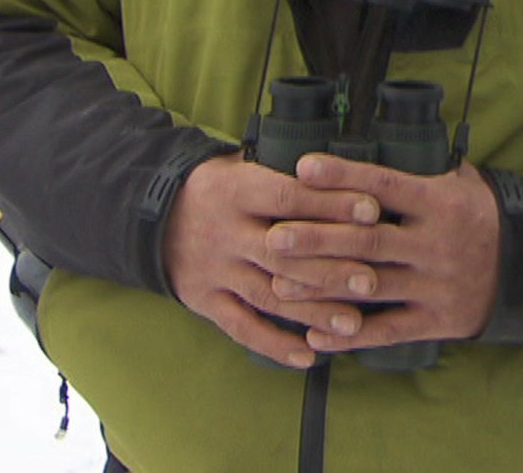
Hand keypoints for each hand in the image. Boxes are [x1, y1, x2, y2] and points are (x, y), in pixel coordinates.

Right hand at [162, 153, 384, 367]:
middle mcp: (225, 233)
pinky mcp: (204, 301)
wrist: (149, 215)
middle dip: (330, 268)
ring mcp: (214, 271)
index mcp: (237, 191)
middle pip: (283, 254)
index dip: (330, 205)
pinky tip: (308, 356)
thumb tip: (350, 176)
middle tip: (373, 280)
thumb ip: (286, 174)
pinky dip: (274, 345)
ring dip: (311, 312)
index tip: (372, 212)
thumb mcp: (241, 166)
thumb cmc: (218, 187)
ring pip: (268, 295)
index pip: (288, 198)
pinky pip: (240, 327)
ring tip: (353, 325)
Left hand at [261, 154, 501, 353]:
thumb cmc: (480, 216)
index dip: (343, 176)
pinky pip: (388, 330)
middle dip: (317, 238)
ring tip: (279, 284)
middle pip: (368, 240)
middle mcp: (436, 243)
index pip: (385, 184)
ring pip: (370, 286)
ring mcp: (436, 284)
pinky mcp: (437, 320)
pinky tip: (315, 334)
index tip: (302, 167)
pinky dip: (350, 335)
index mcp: (440, 202)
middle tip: (274, 236)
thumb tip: (376, 130)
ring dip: (322, 287)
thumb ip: (421, 165)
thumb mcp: (462, 181)